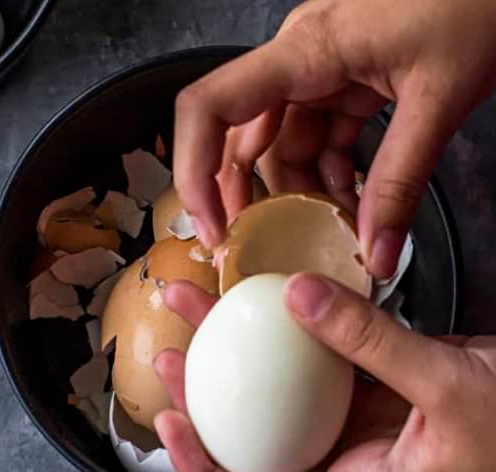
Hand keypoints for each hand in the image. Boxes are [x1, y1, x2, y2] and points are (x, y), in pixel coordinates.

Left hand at [154, 277, 495, 471]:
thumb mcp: (445, 387)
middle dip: (201, 402)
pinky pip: (315, 356)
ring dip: (238, 353)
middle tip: (171, 355)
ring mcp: (353, 414)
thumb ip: (371, 341)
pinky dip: (288, 330)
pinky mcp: (368, 378)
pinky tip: (269, 300)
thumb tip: (294, 297)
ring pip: (278, 389)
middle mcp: (342, 453)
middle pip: (252, 438)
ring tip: (202, 309)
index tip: (172, 424)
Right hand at [173, 0, 495, 276]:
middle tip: (258, 246)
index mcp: (304, 52)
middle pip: (242, 138)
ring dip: (301, 194)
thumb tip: (377, 254)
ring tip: (326, 232)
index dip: (195, 171)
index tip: (212, 226)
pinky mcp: (341, 84)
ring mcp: (318, 73)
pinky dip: (330, 177)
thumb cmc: (475, 3)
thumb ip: (401, 181)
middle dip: (248, 197)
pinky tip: (352, 205)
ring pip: (283, 147)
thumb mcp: (439, 96)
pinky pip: (317, 141)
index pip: (211, 108)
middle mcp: (297, 62)